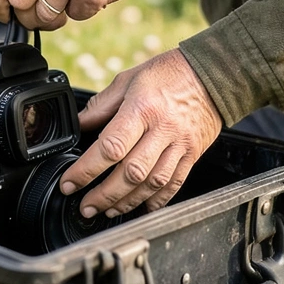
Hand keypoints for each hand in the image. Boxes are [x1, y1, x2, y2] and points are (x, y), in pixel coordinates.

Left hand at [61, 49, 222, 215]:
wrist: (213, 73)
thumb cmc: (170, 73)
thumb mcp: (129, 79)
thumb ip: (102, 105)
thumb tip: (79, 124)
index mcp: (143, 108)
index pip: (110, 147)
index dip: (87, 170)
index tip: (70, 183)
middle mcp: (163, 130)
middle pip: (131, 172)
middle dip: (104, 195)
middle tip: (86, 207)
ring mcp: (180, 145)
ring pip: (152, 183)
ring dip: (127, 202)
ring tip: (108, 209)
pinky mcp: (192, 154)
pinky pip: (174, 184)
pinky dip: (157, 201)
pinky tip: (141, 207)